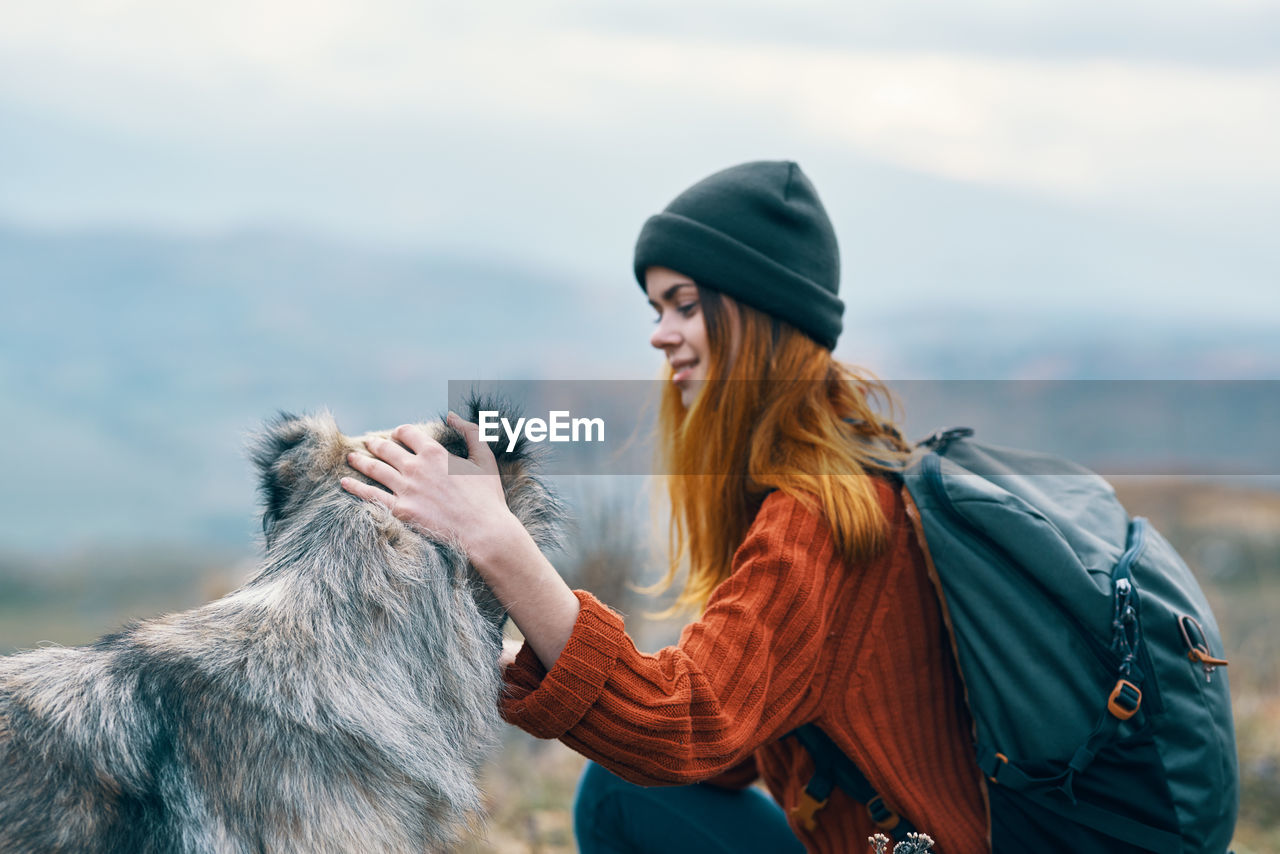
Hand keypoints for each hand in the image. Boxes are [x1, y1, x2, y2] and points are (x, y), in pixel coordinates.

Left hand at [345, 412, 580, 670]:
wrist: (483, 532)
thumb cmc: (487, 497)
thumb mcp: (485, 458)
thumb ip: (470, 432)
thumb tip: (453, 415)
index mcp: (434, 452)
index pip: (408, 434)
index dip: (401, 432)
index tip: (397, 434)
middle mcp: (415, 467)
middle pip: (387, 449)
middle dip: (376, 444)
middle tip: (368, 442)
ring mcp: (405, 489)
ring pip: (374, 469)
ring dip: (360, 461)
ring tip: (351, 458)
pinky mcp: (400, 510)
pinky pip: (370, 495)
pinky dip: (354, 487)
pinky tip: (344, 482)